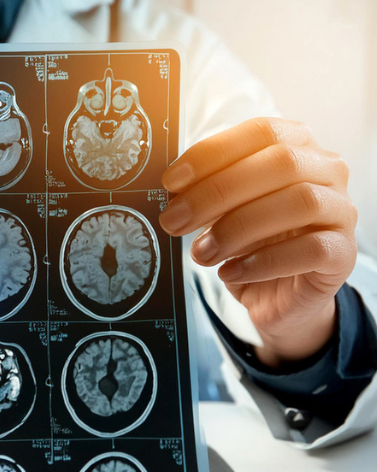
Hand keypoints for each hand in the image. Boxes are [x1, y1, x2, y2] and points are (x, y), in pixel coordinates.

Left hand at [159, 118, 356, 367]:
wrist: (277, 296)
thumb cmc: (250, 243)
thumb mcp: (222, 211)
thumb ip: (206, 193)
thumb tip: (175, 193)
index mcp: (297, 146)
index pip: (260, 132)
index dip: (212, 153)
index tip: (171, 182)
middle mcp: (327, 170)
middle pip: (279, 163)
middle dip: (216, 192)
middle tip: (174, 221)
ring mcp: (341, 211)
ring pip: (299, 202)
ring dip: (237, 228)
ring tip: (200, 253)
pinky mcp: (344, 254)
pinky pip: (311, 249)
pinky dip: (263, 262)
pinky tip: (230, 272)